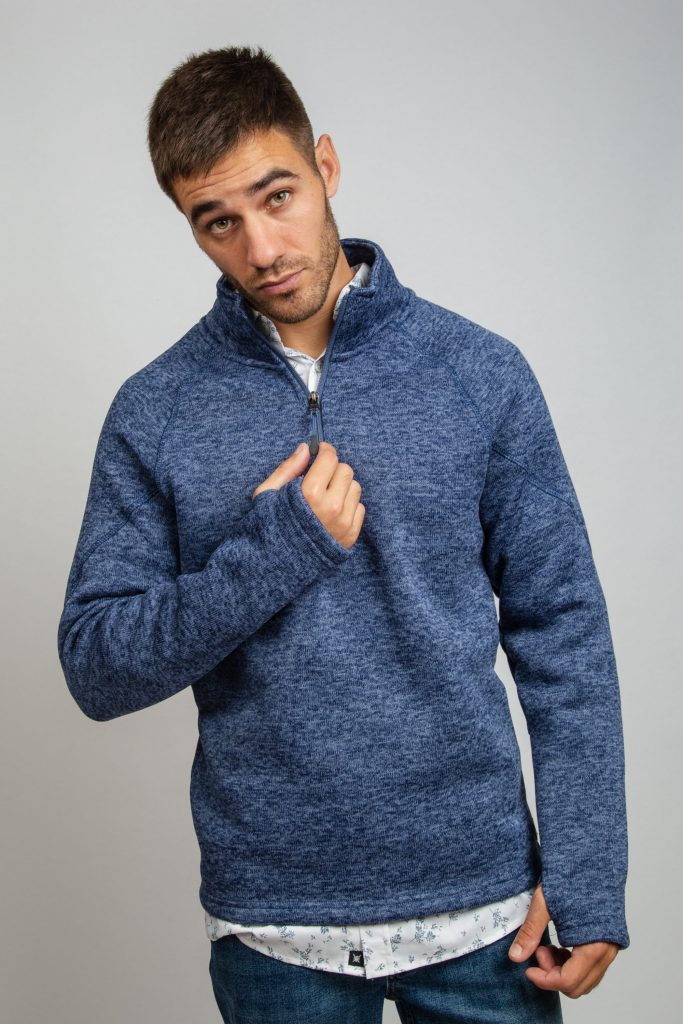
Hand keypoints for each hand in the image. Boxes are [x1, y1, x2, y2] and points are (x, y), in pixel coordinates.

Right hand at [252, 440, 364, 549]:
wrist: (277, 566)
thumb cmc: (270, 527)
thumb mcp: (267, 494)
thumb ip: (288, 468)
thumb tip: (305, 448)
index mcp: (310, 494)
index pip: (330, 458)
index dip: (325, 451)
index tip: (321, 451)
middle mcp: (331, 507)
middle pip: (346, 470)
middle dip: (334, 469)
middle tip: (321, 476)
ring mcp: (343, 523)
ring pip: (355, 488)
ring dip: (343, 487)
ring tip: (326, 495)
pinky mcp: (350, 536)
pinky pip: (360, 508)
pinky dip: (348, 506)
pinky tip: (331, 512)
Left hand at [508, 883, 619, 997]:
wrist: (594, 860)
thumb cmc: (571, 878)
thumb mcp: (545, 904)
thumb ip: (531, 932)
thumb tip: (515, 957)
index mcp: (593, 946)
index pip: (567, 981)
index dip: (544, 980)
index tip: (528, 969)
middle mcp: (606, 952)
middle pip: (578, 987)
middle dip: (553, 975)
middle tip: (538, 951)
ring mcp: (610, 949)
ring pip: (585, 980)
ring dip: (563, 971)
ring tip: (547, 946)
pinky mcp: (608, 943)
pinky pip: (591, 969)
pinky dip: (573, 965)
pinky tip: (559, 945)